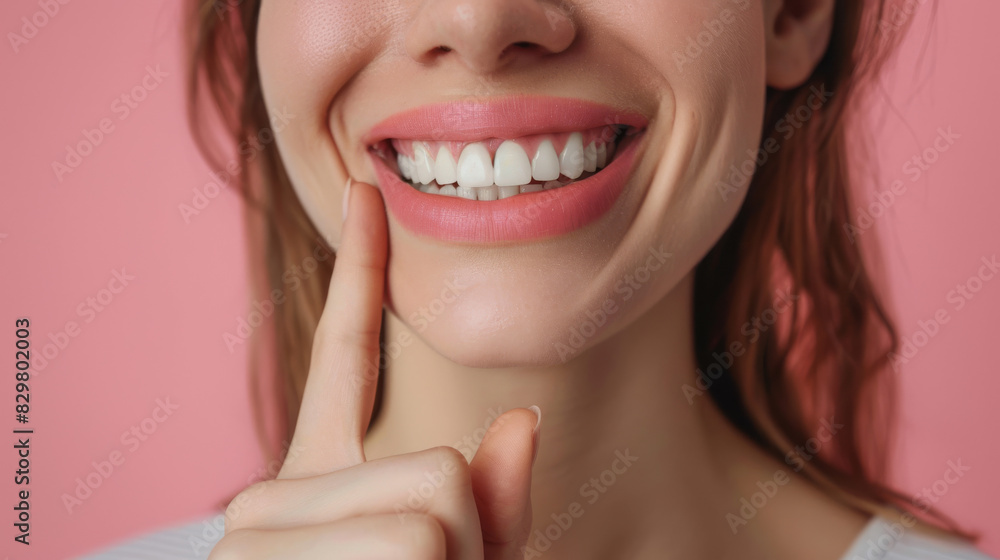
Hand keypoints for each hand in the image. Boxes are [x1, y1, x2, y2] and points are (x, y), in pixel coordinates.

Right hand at [209, 179, 539, 558]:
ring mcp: (250, 534)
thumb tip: (523, 418)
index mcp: (317, 477)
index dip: (361, 265)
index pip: (344, 350)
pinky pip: (418, 537)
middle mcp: (269, 496)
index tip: (364, 187)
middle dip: (466, 540)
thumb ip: (494, 501)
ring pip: (437, 503)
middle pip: (441, 471)